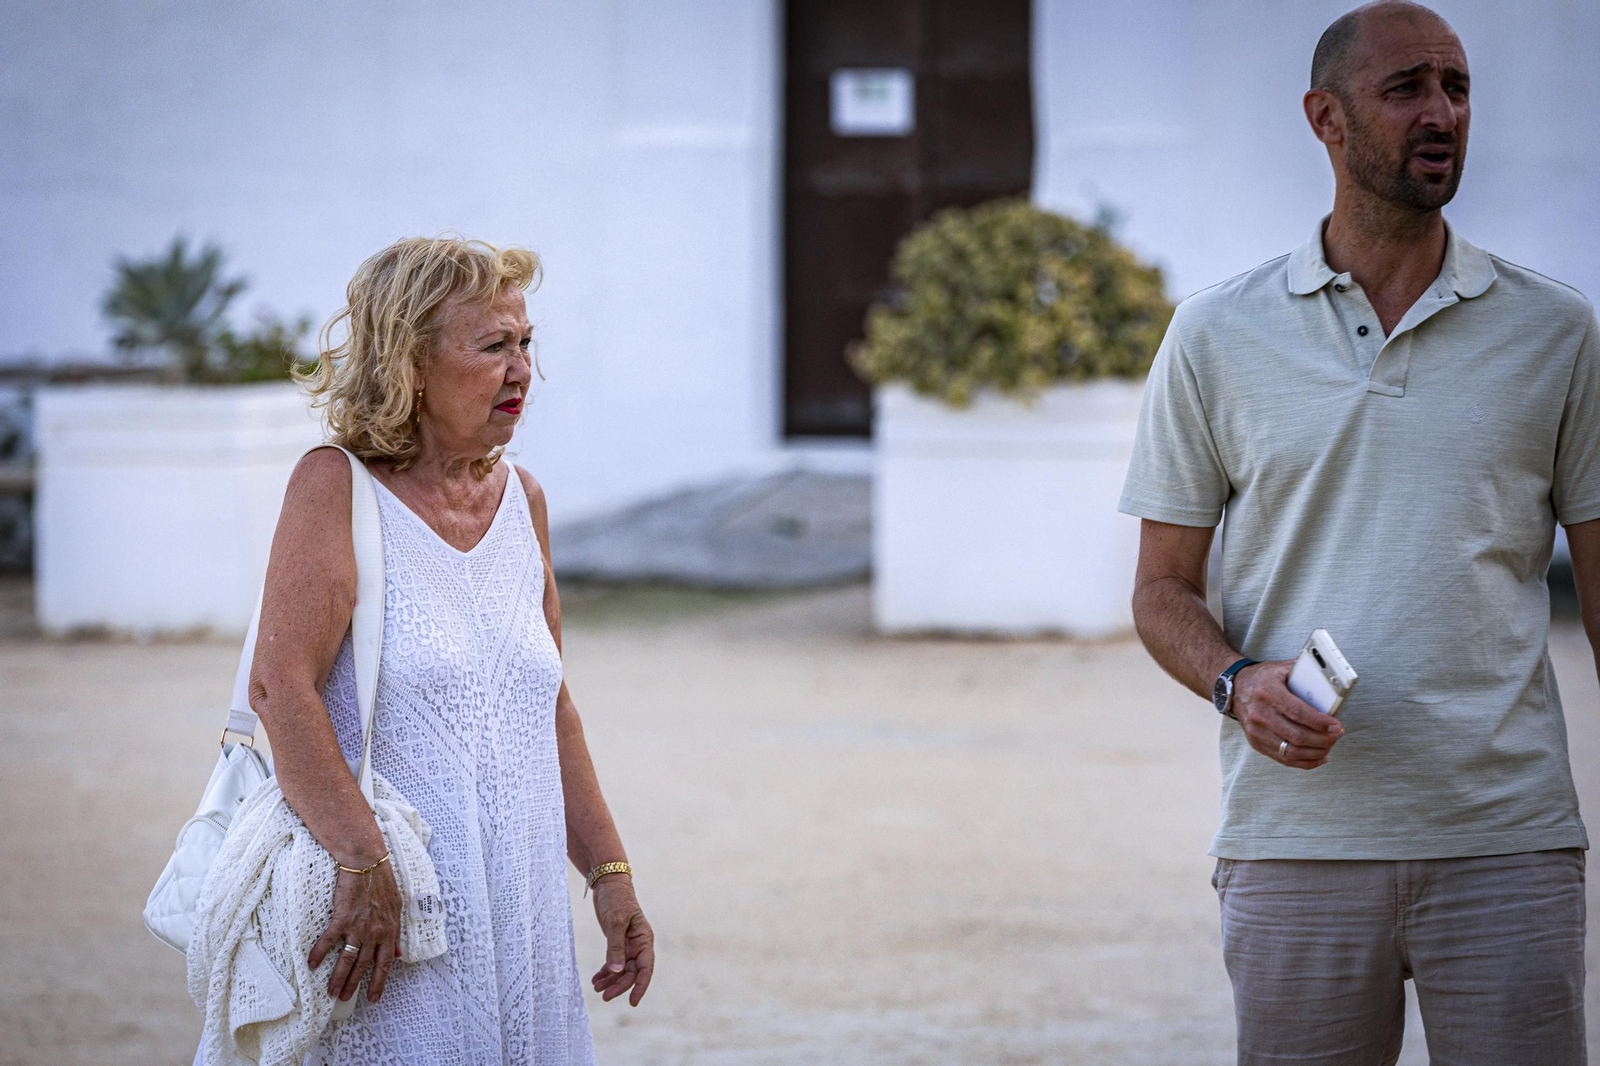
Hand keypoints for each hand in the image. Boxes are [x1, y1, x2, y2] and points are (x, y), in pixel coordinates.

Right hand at [309, 859, 403, 1003]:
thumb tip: (400, 953)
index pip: (386, 962)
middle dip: (355, 984)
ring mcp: (359, 926)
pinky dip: (319, 953)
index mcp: (390, 930)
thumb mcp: (397, 908)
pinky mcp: (342, 918)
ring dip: (339, 977)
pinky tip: (311, 964)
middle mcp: (376, 932)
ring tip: (331, 991)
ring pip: (348, 959)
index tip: (374, 997)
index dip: (380, 981)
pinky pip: (329, 941)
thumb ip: (396, 932)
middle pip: (365, 965)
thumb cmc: (382, 883)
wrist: (367, 862)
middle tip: (345, 999)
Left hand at [589, 876, 654, 1005]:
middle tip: (604, 996)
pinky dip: (606, 971)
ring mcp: (628, 944)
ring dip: (611, 980)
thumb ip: (615, 948)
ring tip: (596, 987)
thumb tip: (616, 972)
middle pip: (632, 972)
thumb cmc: (615, 899)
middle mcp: (638, 944)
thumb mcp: (615, 923)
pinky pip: (614, 962)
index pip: (646, 968)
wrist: (608, 883)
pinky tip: (596, 979)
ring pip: (621, 969)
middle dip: (620, 985)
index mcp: (644, 939)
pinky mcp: (617, 942)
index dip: (640, 986)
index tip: (633, 1002)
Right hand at [1233, 660, 1343, 769]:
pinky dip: (1305, 762)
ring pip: (1291, 751)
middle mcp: (1259, 713)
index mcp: (1268, 692)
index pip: (1297, 712)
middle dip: (1323, 739)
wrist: (1236, 686)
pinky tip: (1319, 757)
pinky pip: (1283, 759)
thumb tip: (1332, 685)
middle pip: (1296, 736)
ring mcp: (1256, 731)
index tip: (1336, 726)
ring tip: (1330, 745)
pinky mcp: (1255, 742)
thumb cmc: (1263, 678)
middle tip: (1337, 735)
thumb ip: (1305, 674)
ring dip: (1316, 752)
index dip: (1319, 722)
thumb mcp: (1283, 668)